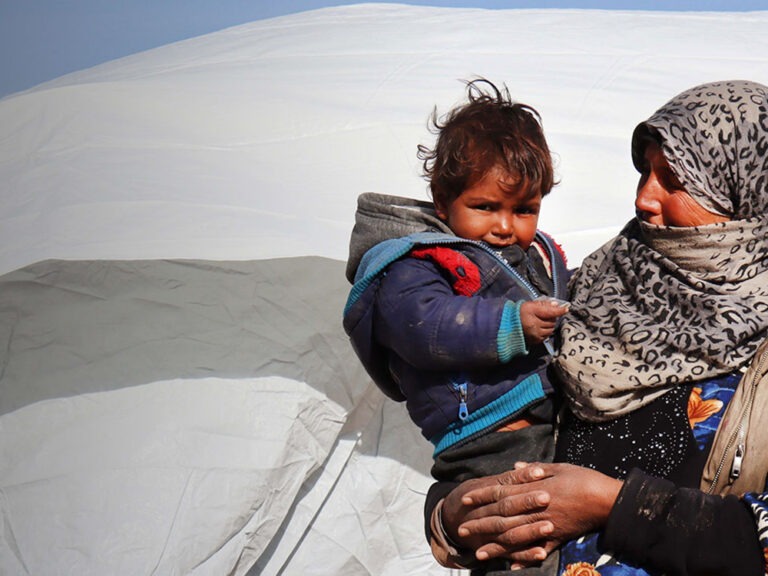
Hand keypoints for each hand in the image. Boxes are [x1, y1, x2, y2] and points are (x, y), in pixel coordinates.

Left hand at [458, 462, 622, 562]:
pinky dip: (524, 559)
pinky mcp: (558, 539)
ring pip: (515, 538)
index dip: (481, 497)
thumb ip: (533, 470)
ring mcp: (546, 527)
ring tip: (478, 553)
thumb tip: (513, 468)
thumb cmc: (584, 479)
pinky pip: (538, 551)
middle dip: (481, 524)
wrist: (608, 500)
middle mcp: (535, 510)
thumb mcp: (558, 467)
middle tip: (462, 530)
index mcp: (534, 490)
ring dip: (495, 546)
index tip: (465, 501)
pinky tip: (511, 566)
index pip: (500, 493)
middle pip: (502, 518)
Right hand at [520, 299, 568, 345]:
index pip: (550, 312)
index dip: (559, 310)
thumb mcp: (529, 305)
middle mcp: (534, 324)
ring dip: (550, 325)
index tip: (566, 309)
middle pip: (552, 322)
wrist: (507, 325)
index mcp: (531, 312)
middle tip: (547, 315)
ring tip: (543, 322)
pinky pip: (547, 336)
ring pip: (551, 329)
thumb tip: (556, 304)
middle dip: (552, 318)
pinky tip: (540, 328)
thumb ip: (543, 304)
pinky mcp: (535, 340)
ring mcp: (535, 334)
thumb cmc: (518, 313)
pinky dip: (546, 331)